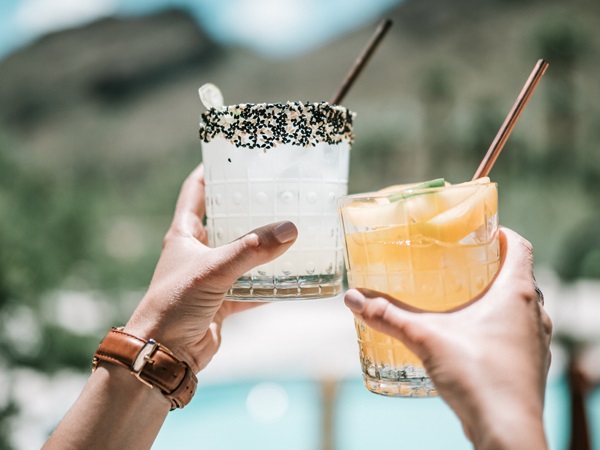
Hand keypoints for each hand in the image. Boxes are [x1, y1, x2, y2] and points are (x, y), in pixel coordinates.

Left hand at [124, 164, 297, 372]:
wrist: (163, 355)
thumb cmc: (174, 304)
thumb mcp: (212, 270)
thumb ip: (250, 250)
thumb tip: (289, 230)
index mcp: (184, 235)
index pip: (195, 192)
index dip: (210, 171)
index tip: (232, 155)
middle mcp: (198, 252)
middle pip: (226, 221)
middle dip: (249, 209)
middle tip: (278, 193)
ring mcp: (212, 277)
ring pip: (244, 256)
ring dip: (265, 248)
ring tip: (294, 230)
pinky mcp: (223, 302)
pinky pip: (253, 288)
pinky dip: (272, 285)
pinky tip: (296, 279)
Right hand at [343, 228, 551, 448]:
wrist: (506, 431)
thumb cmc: (478, 377)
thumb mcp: (425, 338)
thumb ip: (388, 316)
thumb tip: (354, 298)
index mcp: (516, 293)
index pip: (519, 246)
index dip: (501, 233)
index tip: (479, 232)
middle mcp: (534, 313)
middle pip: (518, 275)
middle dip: (491, 266)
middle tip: (459, 264)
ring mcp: (535, 341)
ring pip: (520, 307)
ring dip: (497, 298)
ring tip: (462, 298)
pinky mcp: (530, 365)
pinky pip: (517, 333)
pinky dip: (498, 326)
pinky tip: (470, 337)